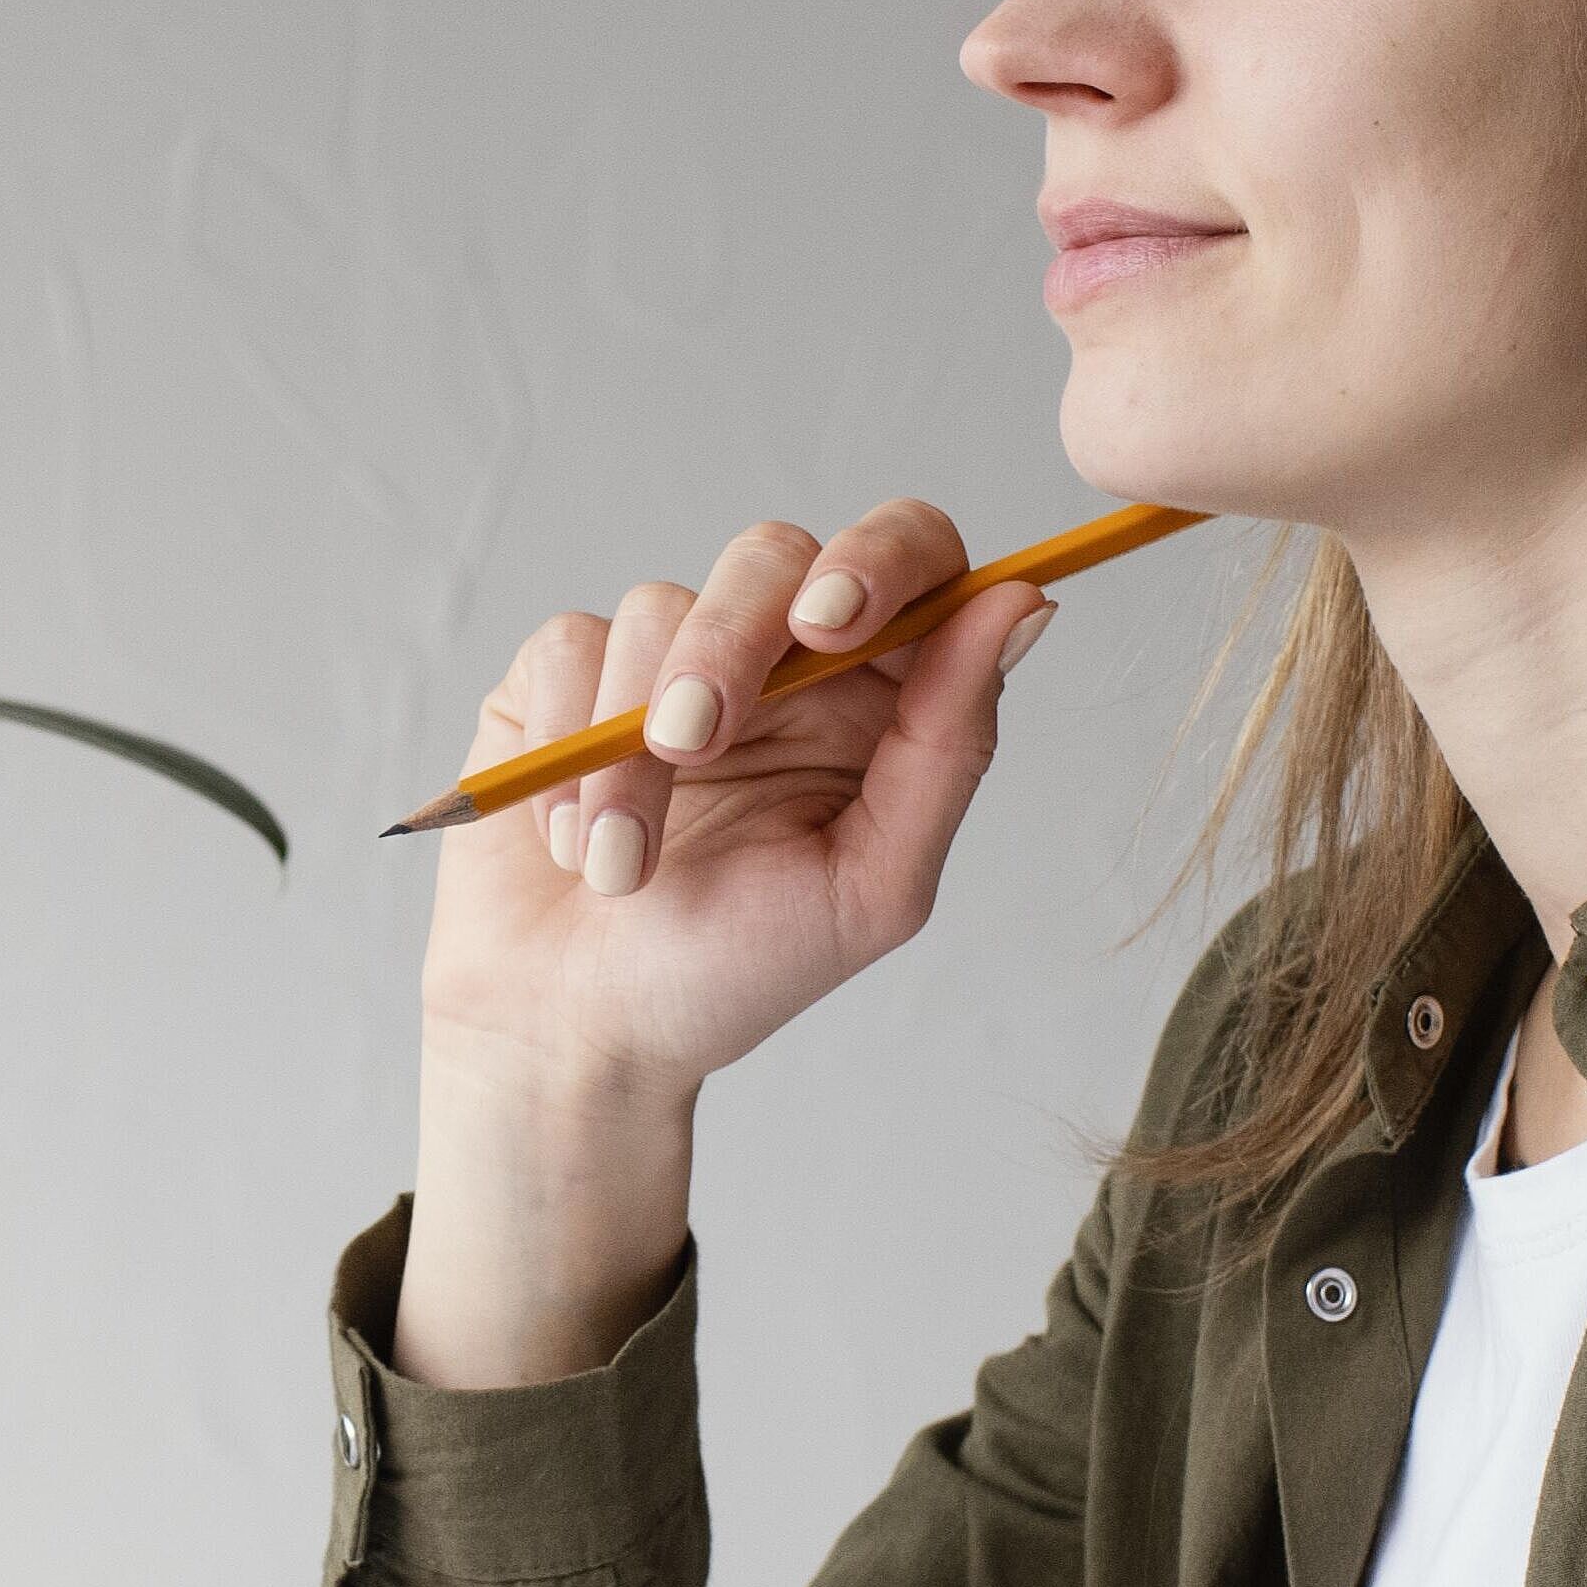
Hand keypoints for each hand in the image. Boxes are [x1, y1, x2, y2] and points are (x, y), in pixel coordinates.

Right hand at [397, 502, 1050, 1385]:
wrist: (579, 1031)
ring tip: (622, 865)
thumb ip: (950, 744)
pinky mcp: (563, 678)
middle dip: (726, 646)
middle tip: (694, 745)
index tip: (831, 621)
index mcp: (874, 696)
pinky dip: (566, 750)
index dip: (879, 556)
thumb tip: (1023, 601)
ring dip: (631, 747)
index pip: (911, 556)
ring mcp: (664, 660)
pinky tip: (574, 840)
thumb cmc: (736, 971)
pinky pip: (567, 647)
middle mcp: (776, 661)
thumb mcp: (872, 883)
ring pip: (657, 606)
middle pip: (771, 555)